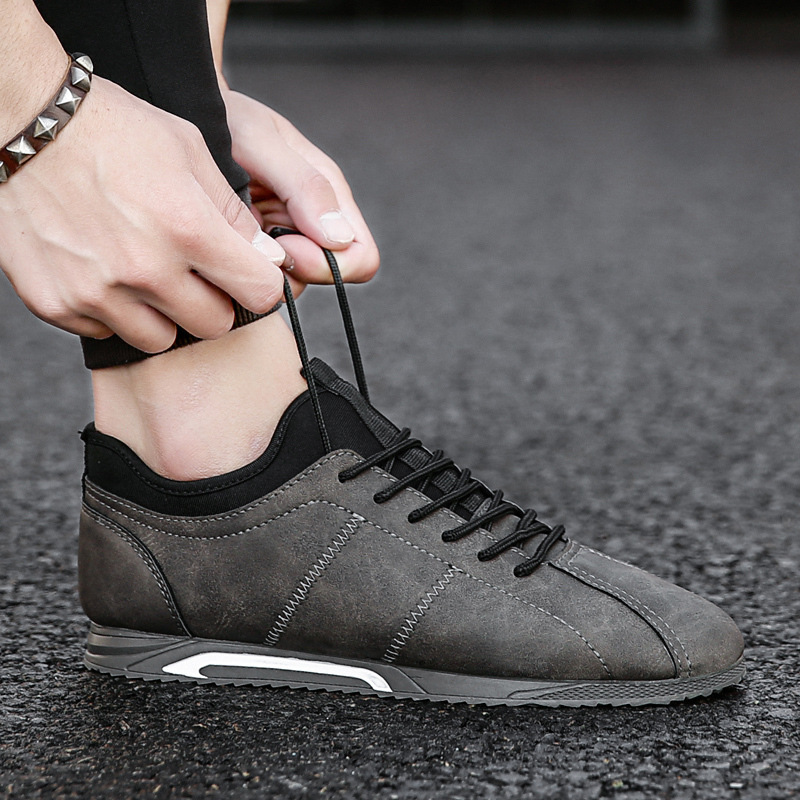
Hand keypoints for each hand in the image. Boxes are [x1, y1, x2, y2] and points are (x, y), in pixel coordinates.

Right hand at [0, 77, 287, 351]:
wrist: (20, 122)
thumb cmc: (111, 129)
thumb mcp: (189, 151)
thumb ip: (234, 212)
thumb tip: (269, 258)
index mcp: (188, 229)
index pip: (260, 293)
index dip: (262, 284)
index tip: (252, 275)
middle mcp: (146, 269)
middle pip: (215, 325)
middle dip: (215, 301)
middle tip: (196, 273)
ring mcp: (98, 292)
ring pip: (161, 339)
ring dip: (164, 315)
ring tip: (147, 273)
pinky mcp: (57, 303)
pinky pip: (106, 331)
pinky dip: (112, 311)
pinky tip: (105, 272)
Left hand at [222, 90, 379, 293]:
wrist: (185, 114)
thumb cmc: (223, 117)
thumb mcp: (259, 139)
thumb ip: (303, 183)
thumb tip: (339, 236)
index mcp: (329, 195)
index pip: (361, 259)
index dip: (328, 263)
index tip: (285, 243)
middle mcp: (314, 222)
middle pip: (328, 278)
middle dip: (294, 268)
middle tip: (254, 240)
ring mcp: (285, 239)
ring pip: (295, 284)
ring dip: (264, 270)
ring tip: (233, 233)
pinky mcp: (257, 252)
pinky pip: (261, 281)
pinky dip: (242, 269)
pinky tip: (223, 241)